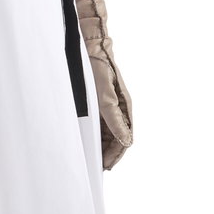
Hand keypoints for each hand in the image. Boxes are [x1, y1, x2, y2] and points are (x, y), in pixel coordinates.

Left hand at [84, 38, 132, 169]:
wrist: (90, 46)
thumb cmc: (99, 68)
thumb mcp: (105, 95)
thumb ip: (114, 118)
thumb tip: (126, 141)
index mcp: (125, 108)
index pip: (124, 139)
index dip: (115, 155)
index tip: (106, 166)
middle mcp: (119, 108)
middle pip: (116, 138)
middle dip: (108, 154)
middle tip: (98, 167)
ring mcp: (109, 105)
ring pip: (107, 132)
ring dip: (102, 145)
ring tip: (92, 158)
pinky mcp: (99, 100)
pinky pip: (99, 122)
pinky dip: (95, 134)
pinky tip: (87, 140)